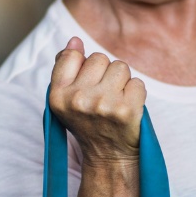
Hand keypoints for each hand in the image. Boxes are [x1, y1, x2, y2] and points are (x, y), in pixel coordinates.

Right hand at [49, 36, 145, 166]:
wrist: (109, 156)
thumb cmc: (89, 122)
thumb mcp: (67, 99)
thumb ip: (66, 67)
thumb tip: (75, 40)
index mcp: (57, 95)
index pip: (72, 55)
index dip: (84, 65)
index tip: (87, 83)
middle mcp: (78, 100)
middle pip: (99, 58)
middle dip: (105, 72)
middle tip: (103, 96)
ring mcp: (103, 104)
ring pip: (120, 67)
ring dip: (122, 81)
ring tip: (116, 100)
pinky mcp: (126, 110)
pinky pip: (138, 83)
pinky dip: (136, 94)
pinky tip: (127, 108)